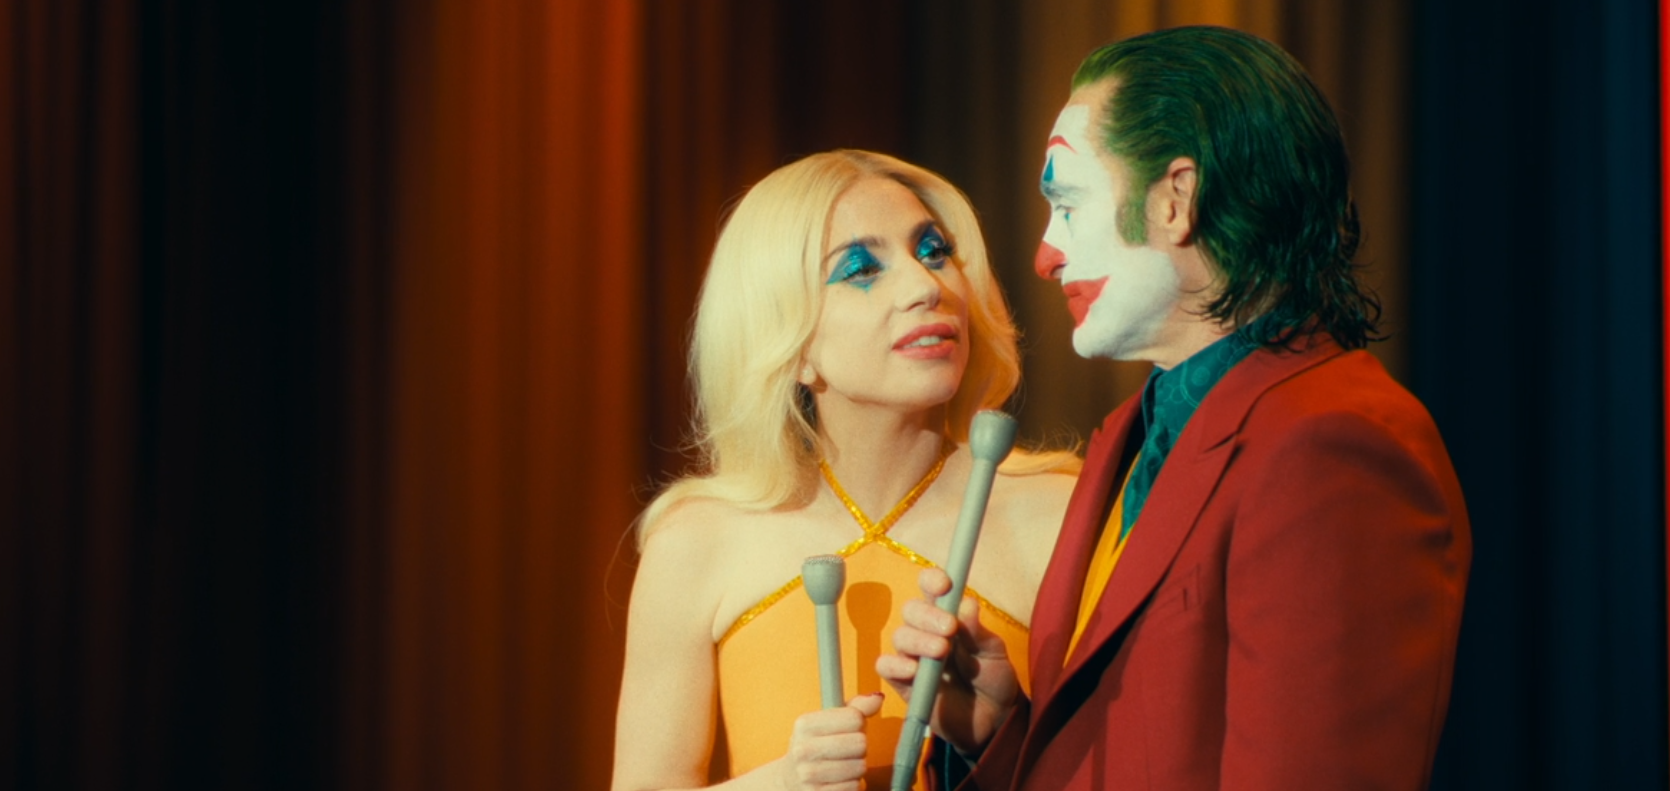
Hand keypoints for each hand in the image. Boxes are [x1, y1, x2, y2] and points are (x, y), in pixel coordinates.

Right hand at [777, 692, 883, 790]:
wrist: (791, 780)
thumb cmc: (817, 746)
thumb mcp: (829, 722)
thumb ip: (855, 708)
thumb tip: (877, 698)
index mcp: (805, 724)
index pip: (854, 718)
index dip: (858, 724)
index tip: (847, 730)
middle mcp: (803, 749)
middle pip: (860, 743)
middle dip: (859, 748)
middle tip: (846, 751)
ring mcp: (809, 776)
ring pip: (860, 767)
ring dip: (857, 768)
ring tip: (842, 766)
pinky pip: (854, 787)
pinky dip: (852, 785)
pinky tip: (839, 781)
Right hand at [875, 568, 1019, 755]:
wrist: (993, 720)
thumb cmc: (993, 679)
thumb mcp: (993, 653)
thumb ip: (978, 632)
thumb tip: (967, 604)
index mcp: (948, 616)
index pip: (931, 589)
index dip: (932, 581)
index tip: (945, 585)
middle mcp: (926, 632)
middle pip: (912, 610)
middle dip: (928, 615)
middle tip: (950, 628)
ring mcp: (914, 657)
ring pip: (900, 636)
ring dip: (918, 640)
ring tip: (940, 651)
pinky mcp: (904, 684)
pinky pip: (886, 667)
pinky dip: (896, 665)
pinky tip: (914, 670)